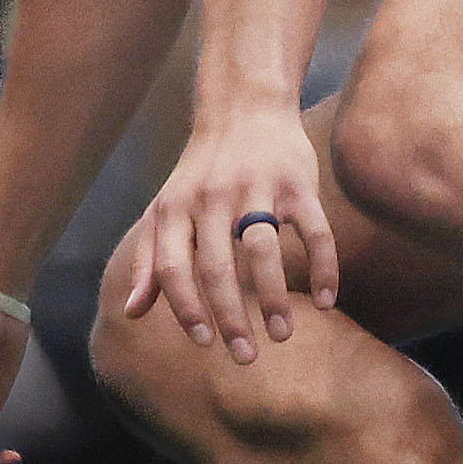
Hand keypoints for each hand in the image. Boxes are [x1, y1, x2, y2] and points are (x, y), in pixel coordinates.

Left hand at [121, 98, 335, 363]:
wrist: (244, 106)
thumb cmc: (200, 170)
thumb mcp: (166, 209)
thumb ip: (150, 261)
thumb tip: (132, 313)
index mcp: (177, 209)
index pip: (174, 267)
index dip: (186, 308)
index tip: (205, 342)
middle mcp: (213, 198)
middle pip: (217, 267)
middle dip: (231, 318)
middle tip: (245, 357)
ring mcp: (257, 188)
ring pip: (264, 251)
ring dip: (273, 298)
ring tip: (282, 335)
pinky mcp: (297, 183)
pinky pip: (315, 231)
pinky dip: (324, 267)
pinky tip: (330, 300)